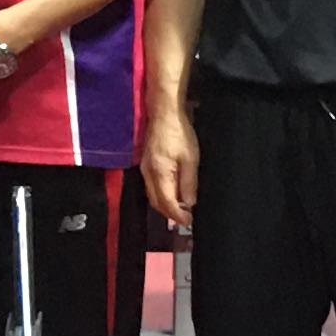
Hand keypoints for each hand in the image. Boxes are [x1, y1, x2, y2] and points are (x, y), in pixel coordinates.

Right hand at [140, 104, 198, 234]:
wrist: (164, 114)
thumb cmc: (179, 133)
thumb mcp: (190, 159)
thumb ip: (189, 183)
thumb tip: (189, 203)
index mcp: (159, 174)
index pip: (167, 203)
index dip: (178, 215)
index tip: (189, 221)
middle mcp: (148, 174)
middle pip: (157, 203)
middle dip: (170, 214)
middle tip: (186, 219)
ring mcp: (145, 169)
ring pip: (153, 196)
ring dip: (166, 205)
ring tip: (181, 210)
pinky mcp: (146, 164)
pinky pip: (152, 187)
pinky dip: (162, 195)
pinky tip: (173, 194)